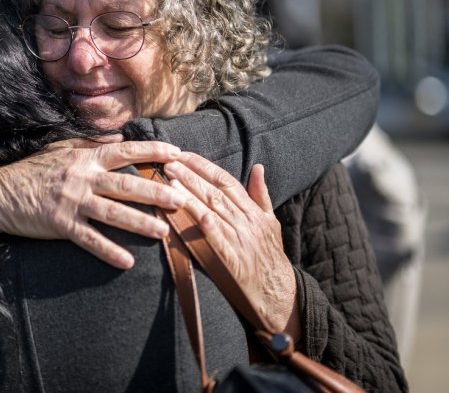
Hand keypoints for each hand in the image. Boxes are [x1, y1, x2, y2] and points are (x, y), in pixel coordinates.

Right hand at [0, 137, 186, 269]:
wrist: (1, 192)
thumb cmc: (34, 169)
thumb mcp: (62, 148)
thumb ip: (91, 143)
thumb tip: (118, 136)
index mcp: (85, 157)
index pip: (125, 152)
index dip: (152, 152)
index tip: (177, 154)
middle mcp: (82, 177)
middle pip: (125, 184)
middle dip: (155, 192)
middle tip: (181, 199)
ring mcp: (72, 201)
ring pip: (112, 213)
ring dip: (139, 222)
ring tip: (163, 232)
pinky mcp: (61, 224)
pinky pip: (89, 239)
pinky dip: (108, 251)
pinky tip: (127, 261)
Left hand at [163, 153, 300, 338]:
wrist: (279, 294)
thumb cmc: (270, 256)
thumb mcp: (270, 222)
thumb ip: (260, 195)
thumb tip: (258, 167)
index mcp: (253, 210)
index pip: (226, 180)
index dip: (204, 166)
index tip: (183, 154)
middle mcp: (246, 220)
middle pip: (215, 191)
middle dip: (191, 174)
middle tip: (168, 161)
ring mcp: (239, 238)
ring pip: (213, 209)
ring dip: (190, 193)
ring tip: (170, 180)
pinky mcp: (232, 258)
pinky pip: (215, 236)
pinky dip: (202, 221)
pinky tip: (187, 209)